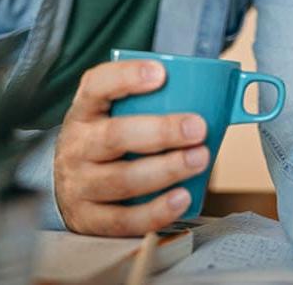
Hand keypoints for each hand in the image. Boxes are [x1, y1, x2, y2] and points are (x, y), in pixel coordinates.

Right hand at [54, 59, 209, 235]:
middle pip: (114, 136)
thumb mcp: (115, 113)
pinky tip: (183, 197)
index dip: (126, 77)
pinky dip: (156, 210)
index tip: (161, 73)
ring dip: (166, 170)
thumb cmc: (108, 138)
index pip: (97, 85)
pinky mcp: (88, 219)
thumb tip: (225, 95)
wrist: (66, 184)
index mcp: (85, 110)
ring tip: (199, 159)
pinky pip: (124, 219)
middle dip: (161, 131)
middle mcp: (77, 145)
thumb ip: (154, 101)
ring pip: (122, 179)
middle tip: (198, 128)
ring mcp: (79, 184)